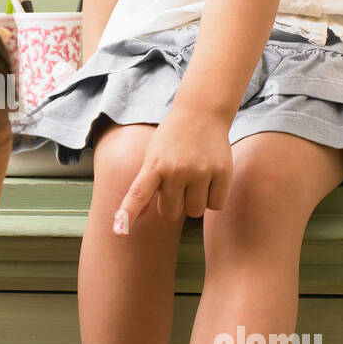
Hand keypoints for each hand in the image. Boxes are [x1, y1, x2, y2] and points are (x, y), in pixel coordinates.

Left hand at [115, 106, 232, 223]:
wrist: (201, 112)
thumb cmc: (172, 139)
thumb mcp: (152, 156)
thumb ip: (145, 186)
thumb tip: (136, 218)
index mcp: (154, 165)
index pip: (138, 194)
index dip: (128, 214)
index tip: (120, 231)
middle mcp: (176, 169)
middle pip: (171, 213)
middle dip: (173, 205)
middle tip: (177, 184)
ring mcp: (200, 171)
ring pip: (195, 212)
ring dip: (194, 202)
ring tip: (194, 179)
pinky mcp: (223, 172)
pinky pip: (216, 205)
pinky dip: (213, 198)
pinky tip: (210, 180)